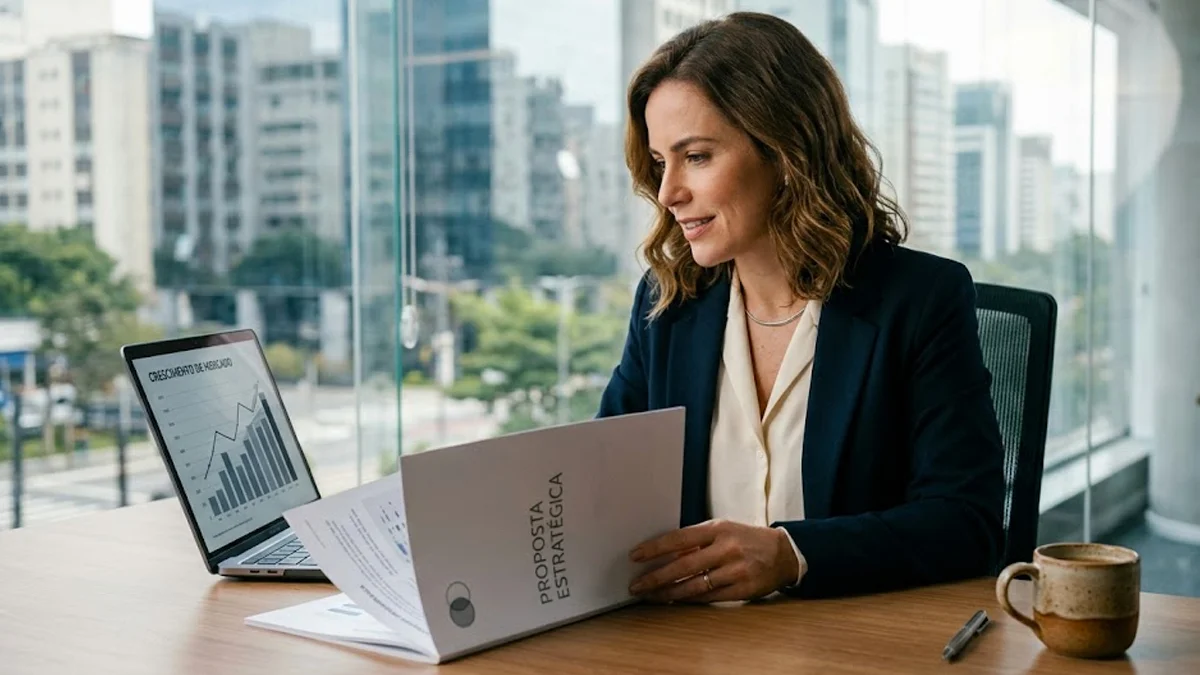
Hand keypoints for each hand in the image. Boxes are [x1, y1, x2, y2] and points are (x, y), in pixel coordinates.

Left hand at [627, 519, 799, 602]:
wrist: (783, 553)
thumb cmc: (747, 539)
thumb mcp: (723, 529)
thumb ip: (697, 540)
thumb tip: (666, 554)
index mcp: (718, 529)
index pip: (679, 538)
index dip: (655, 548)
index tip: (636, 556)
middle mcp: (726, 548)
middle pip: (683, 566)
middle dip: (656, 577)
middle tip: (637, 585)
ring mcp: (735, 570)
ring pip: (694, 585)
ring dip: (669, 593)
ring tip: (651, 596)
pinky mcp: (743, 589)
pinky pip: (710, 597)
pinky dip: (690, 600)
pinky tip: (675, 600)